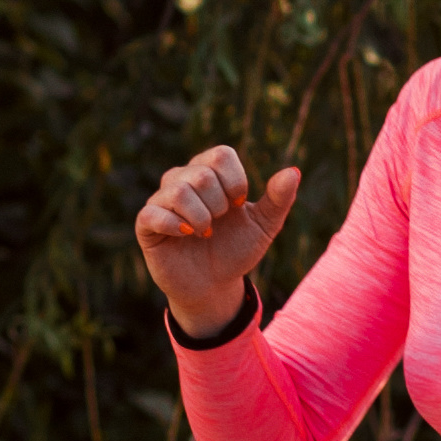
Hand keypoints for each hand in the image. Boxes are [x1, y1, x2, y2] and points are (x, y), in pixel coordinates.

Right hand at [134, 144, 300, 328]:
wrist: (214, 285)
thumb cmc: (237, 250)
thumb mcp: (265, 226)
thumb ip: (279, 199)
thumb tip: (294, 171)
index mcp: (210, 172)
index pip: (221, 155)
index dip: (236, 182)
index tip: (240, 206)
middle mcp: (182, 180)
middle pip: (201, 174)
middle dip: (219, 205)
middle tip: (219, 224)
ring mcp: (161, 201)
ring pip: (178, 190)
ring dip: (201, 217)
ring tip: (206, 233)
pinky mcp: (146, 225)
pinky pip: (152, 213)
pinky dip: (175, 225)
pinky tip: (187, 235)